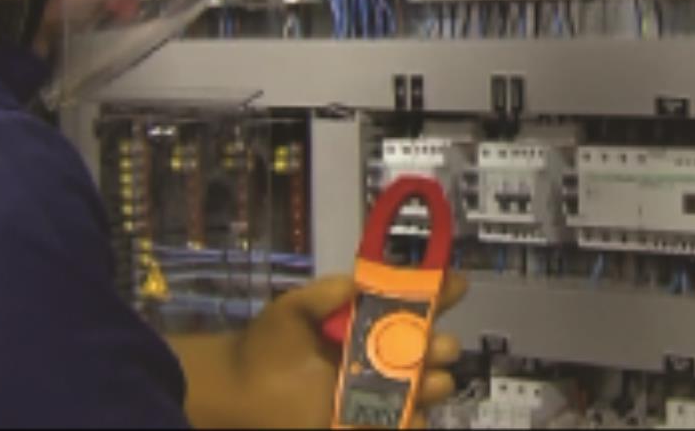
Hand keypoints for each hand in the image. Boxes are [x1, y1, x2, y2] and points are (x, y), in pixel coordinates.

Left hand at [169, 272, 467, 428]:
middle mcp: (382, 355)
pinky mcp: (366, 422)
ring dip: (434, 383)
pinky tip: (413, 414)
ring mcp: (378, 392)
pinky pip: (402, 424)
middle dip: (441, 345)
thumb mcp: (296, 307)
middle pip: (429, 349)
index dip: (440, 292)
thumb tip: (366, 278)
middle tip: (436, 346)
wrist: (238, 391)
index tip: (457, 285)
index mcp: (370, 323)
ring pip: (424, 388)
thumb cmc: (268, 344)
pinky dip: (412, 421)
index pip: (416, 305)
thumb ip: (330, 291)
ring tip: (430, 382)